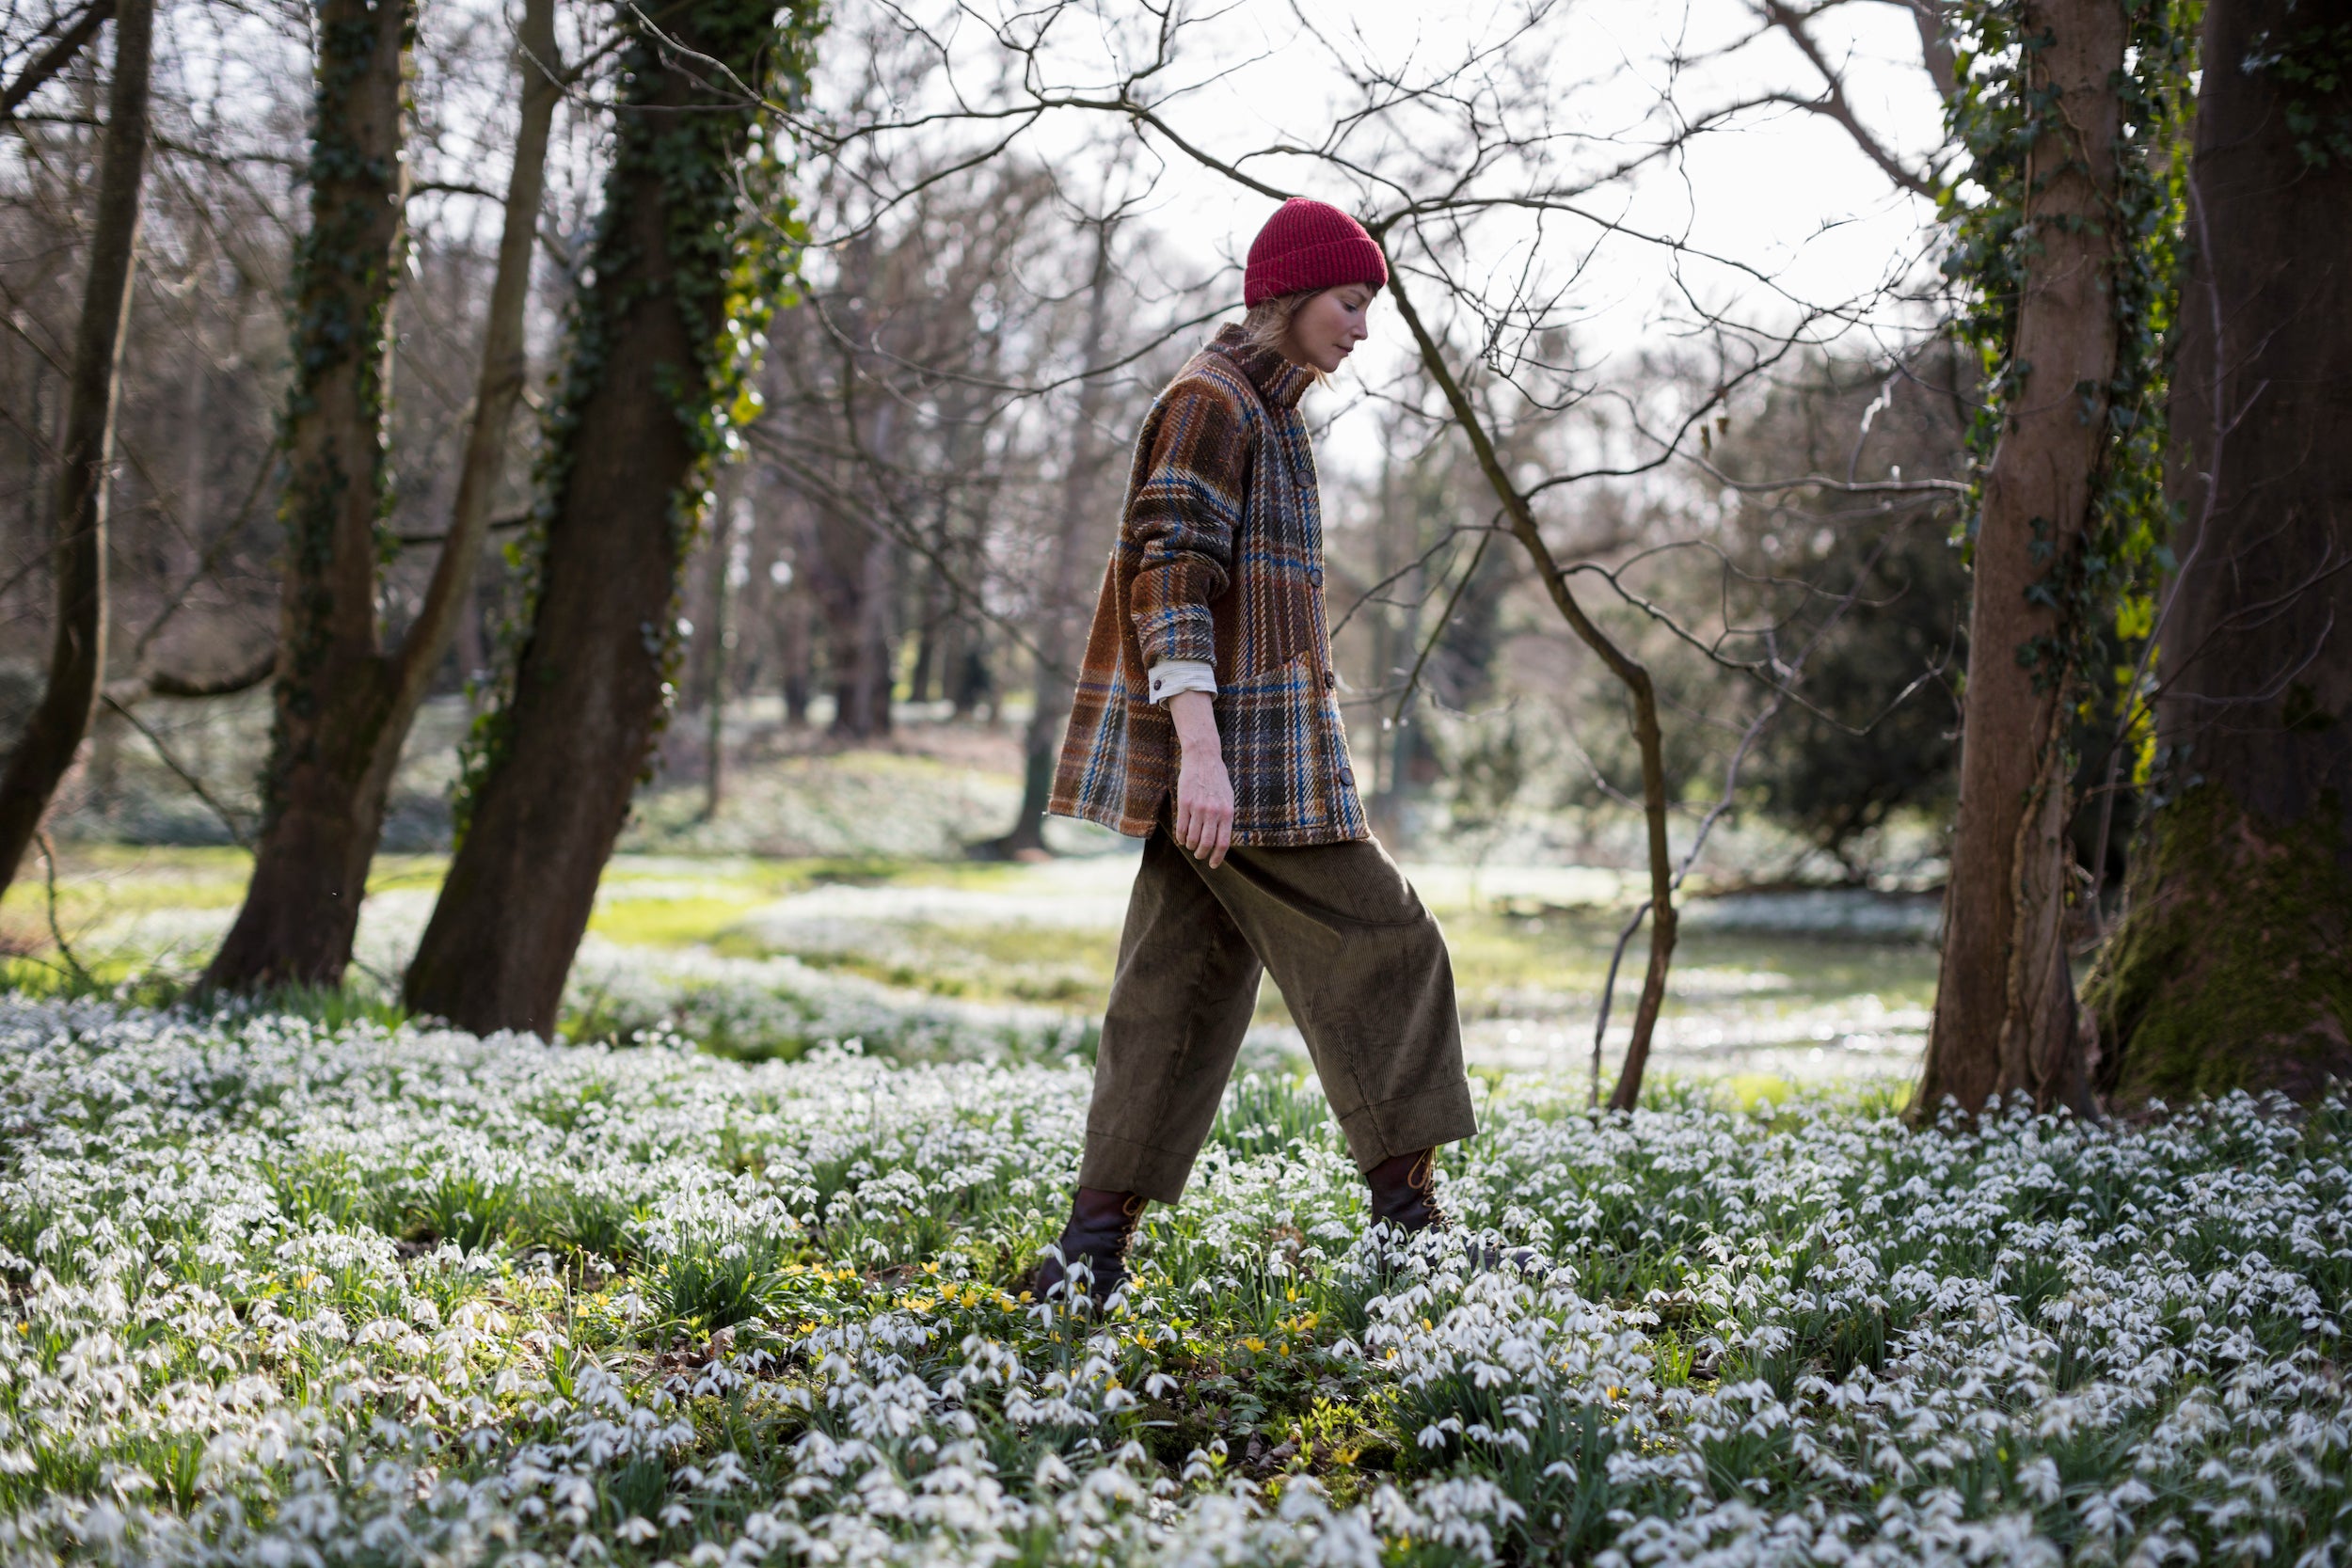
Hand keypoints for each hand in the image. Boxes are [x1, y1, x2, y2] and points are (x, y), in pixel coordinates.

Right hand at [1167, 691, 1233, 867]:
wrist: (1203, 758)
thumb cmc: (1217, 779)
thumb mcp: (1229, 797)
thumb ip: (1226, 818)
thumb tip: (1222, 840)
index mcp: (1227, 812)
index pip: (1223, 843)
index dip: (1217, 858)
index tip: (1213, 864)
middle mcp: (1213, 812)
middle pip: (1206, 843)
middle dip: (1201, 854)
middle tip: (1199, 856)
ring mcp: (1198, 808)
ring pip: (1192, 837)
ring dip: (1190, 846)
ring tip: (1190, 846)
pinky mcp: (1184, 803)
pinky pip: (1181, 827)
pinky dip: (1180, 837)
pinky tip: (1181, 838)